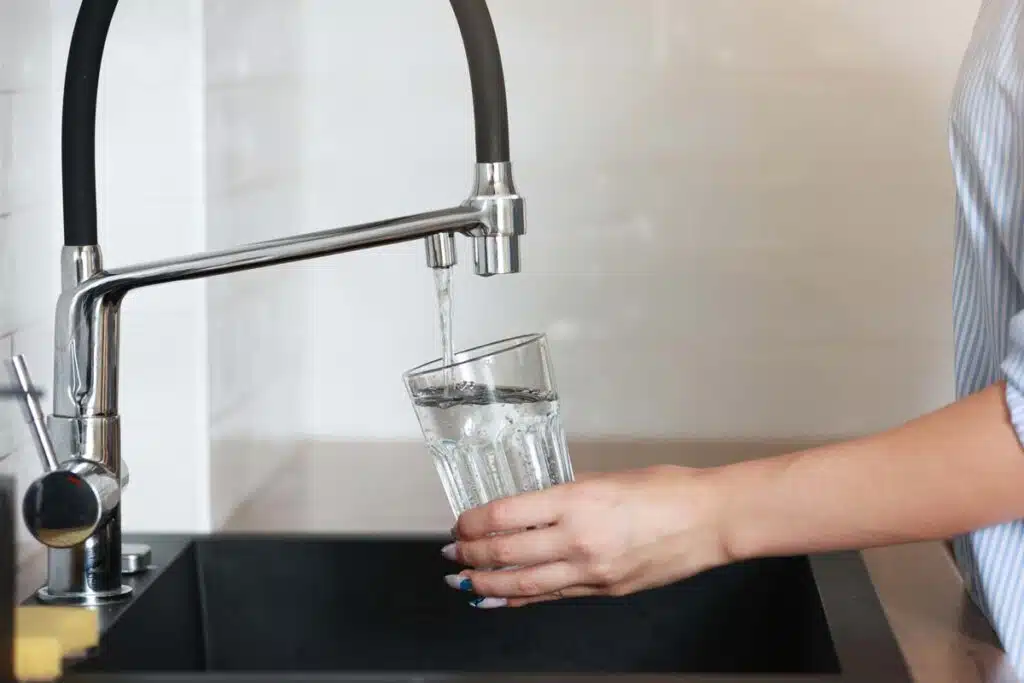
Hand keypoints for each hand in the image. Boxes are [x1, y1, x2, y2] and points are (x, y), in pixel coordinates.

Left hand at [440, 465, 730, 607]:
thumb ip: (565, 494)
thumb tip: (531, 508)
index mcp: (576, 501)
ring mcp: (591, 571)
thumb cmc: (666, 490)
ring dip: (485, 583)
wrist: (710, 521)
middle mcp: (578, 539)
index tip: (460, 523)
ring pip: (522, 584)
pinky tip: (500, 599)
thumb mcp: (606, 478)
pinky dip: (520, 599)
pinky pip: (551, 596)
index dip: (473, 522)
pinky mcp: (604, 591)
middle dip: (471, 554)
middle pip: (506, 554)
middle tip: (452, 552)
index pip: (506, 515)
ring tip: (463, 580)